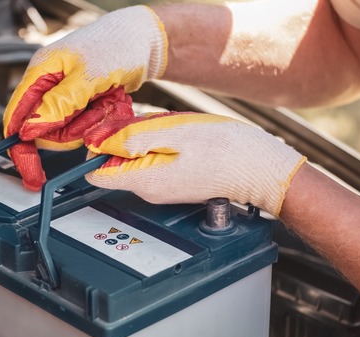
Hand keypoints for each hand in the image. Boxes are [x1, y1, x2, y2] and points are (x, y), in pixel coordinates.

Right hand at [3, 5, 167, 189]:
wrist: (144, 40)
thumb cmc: (116, 45)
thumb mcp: (87, 76)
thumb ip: (58, 104)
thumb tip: (30, 129)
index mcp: (40, 73)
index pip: (16, 117)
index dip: (21, 147)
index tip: (32, 172)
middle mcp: (48, 86)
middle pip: (45, 131)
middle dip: (72, 130)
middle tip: (95, 111)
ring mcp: (65, 96)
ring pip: (67, 131)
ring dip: (90, 123)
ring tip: (107, 100)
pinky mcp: (81, 103)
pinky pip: (84, 126)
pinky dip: (100, 119)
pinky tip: (111, 101)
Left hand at [84, 112, 306, 216]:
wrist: (262, 169)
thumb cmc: (228, 150)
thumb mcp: (176, 133)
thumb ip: (134, 138)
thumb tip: (100, 142)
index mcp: (145, 181)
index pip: (96, 173)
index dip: (96, 147)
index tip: (111, 128)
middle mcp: (149, 190)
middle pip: (117, 161)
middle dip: (126, 137)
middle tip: (155, 122)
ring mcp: (162, 188)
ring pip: (137, 157)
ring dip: (147, 138)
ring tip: (175, 129)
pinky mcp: (174, 182)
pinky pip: (155, 159)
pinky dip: (162, 143)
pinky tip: (183, 137)